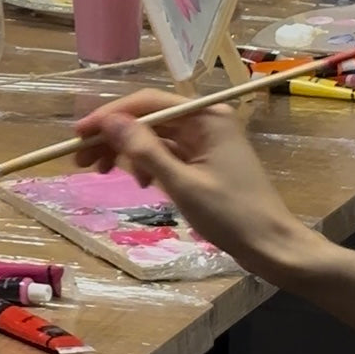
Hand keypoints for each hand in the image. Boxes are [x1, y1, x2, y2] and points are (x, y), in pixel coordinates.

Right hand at [73, 90, 307, 274]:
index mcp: (205, 116)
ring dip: (125, 151)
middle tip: (80, 159)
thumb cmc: (233, 216)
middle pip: (147, 118)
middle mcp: (204, 120)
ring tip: (101, 172)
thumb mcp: (183, 185)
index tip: (79, 134)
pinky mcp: (204, 159)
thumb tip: (109, 122)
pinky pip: (166, 152)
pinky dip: (146, 164)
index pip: (146, 103)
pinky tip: (139, 182)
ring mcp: (205, 140)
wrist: (276, 250)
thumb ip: (145, 151)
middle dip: (113, 136)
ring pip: (153, 136)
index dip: (109, 116)